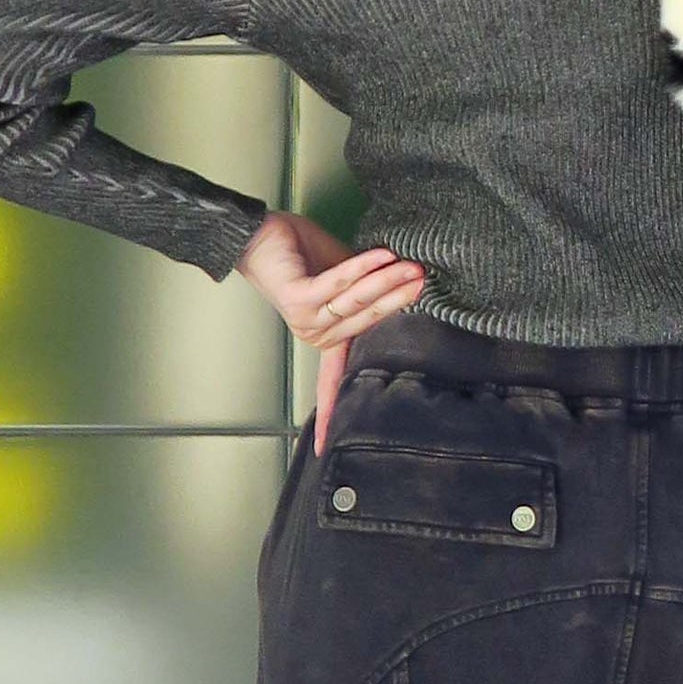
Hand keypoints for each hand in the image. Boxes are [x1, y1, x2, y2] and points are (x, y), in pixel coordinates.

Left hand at [234, 211, 426, 452]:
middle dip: (397, 299)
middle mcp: (315, 335)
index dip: (331, 414)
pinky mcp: (300, 298)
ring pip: (356, 302)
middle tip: (423, 278)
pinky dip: (362, 268)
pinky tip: (383, 256)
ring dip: (386, 281)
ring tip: (412, 266)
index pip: (333, 381)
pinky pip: (340, 284)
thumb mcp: (342, 277)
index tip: (324, 449)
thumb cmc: (299, 255)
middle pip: (367, 323)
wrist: (259, 234)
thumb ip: (366, 290)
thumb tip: (404, 290)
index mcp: (324, 338)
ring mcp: (306, 320)